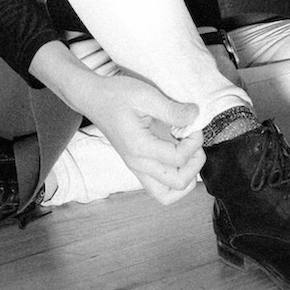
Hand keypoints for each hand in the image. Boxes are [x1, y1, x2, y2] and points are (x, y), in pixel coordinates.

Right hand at [80, 72, 203, 205]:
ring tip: (188, 155)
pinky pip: (160, 188)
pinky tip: (178, 158)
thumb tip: (195, 116)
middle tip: (193, 141)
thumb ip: (172, 109)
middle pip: (178, 183)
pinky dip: (175, 179)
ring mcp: (137, 167)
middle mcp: (138, 163)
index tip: (193, 125)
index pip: (179, 158)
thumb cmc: (116, 95)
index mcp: (140, 147)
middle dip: (194, 164)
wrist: (93, 99)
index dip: (194, 141)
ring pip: (167, 194)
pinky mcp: (138, 166)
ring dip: (186, 178)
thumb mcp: (146, 95)